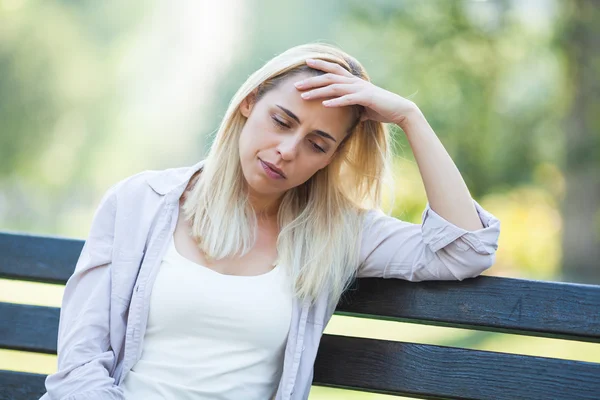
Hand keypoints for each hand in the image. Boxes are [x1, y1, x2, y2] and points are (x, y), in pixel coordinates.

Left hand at [294, 58, 419, 125]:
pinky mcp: (366, 98)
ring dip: (318, 91)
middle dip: (312, 80)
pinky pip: (348, 99)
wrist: (400, 110)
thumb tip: (349, 115)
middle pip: (329, 76)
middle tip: (296, 84)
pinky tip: (325, 105)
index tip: (306, 62)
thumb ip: (354, 107)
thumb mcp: (364, 107)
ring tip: (304, 96)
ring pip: (335, 87)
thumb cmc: (382, 109)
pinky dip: (336, 102)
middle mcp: (355, 82)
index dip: (320, 64)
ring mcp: (360, 89)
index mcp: (354, 82)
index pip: (334, 69)